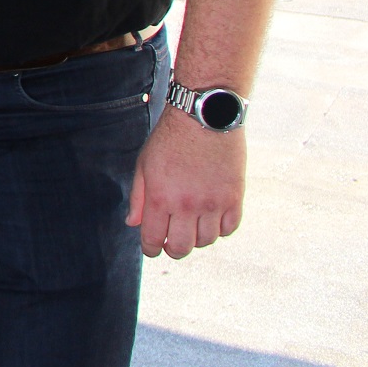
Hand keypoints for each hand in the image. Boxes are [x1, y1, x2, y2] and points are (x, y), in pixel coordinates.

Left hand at [125, 105, 246, 258]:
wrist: (204, 117)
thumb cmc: (169, 139)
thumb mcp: (144, 165)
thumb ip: (138, 197)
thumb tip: (133, 224)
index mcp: (161, 198)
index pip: (154, 239)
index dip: (151, 249)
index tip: (152, 248)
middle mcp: (187, 205)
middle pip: (182, 248)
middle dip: (173, 249)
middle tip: (172, 242)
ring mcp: (213, 203)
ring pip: (206, 241)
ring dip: (196, 238)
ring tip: (191, 225)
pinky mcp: (234, 198)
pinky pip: (229, 229)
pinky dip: (220, 229)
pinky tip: (212, 218)